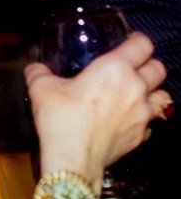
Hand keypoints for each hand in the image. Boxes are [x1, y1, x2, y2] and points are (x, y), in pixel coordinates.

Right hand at [25, 31, 170, 191]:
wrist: (73, 159)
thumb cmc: (61, 118)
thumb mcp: (41, 88)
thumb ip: (38, 72)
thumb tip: (34, 68)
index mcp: (115, 68)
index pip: (142, 45)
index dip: (137, 40)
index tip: (129, 41)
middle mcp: (135, 88)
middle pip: (158, 68)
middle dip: (148, 64)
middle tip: (132, 66)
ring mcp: (142, 114)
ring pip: (163, 95)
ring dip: (153, 91)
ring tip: (137, 92)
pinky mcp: (141, 136)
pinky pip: (151, 121)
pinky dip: (144, 117)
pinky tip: (127, 119)